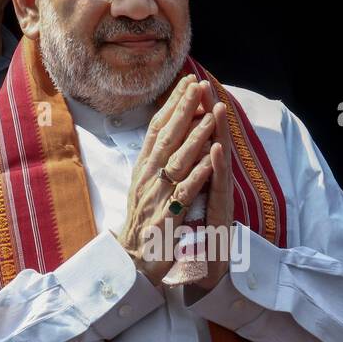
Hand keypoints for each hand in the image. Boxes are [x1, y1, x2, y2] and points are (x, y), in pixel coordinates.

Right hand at [116, 75, 217, 284]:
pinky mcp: (168, 218)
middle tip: (198, 86)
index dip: (172, 104)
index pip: (156, 129)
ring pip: (177, 161)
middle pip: (166, 137)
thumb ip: (155, 159)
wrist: (132, 259)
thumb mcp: (143, 185)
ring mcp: (157, 197)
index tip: (187, 82)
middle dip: (183, 110)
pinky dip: (197, 176)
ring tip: (210, 115)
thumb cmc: (143, 221)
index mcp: (143, 168)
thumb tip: (166, 131)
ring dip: (194, 137)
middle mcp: (147, 178)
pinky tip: (209, 161)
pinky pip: (185, 193)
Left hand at [191, 97, 232, 291]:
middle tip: (208, 89)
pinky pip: (217, 190)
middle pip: (214, 147)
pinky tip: (215, 151)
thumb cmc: (200, 244)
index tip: (193, 93)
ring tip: (217, 109)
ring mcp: (220, 202)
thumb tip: (189, 161)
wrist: (208, 278)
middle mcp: (216, 190)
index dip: (198, 122)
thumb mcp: (191, 208)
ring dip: (220, 135)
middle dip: (211, 118)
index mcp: (206, 185)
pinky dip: (216, 169)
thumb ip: (194, 183)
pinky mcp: (220, 219)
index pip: (202, 147)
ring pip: (221, 164)